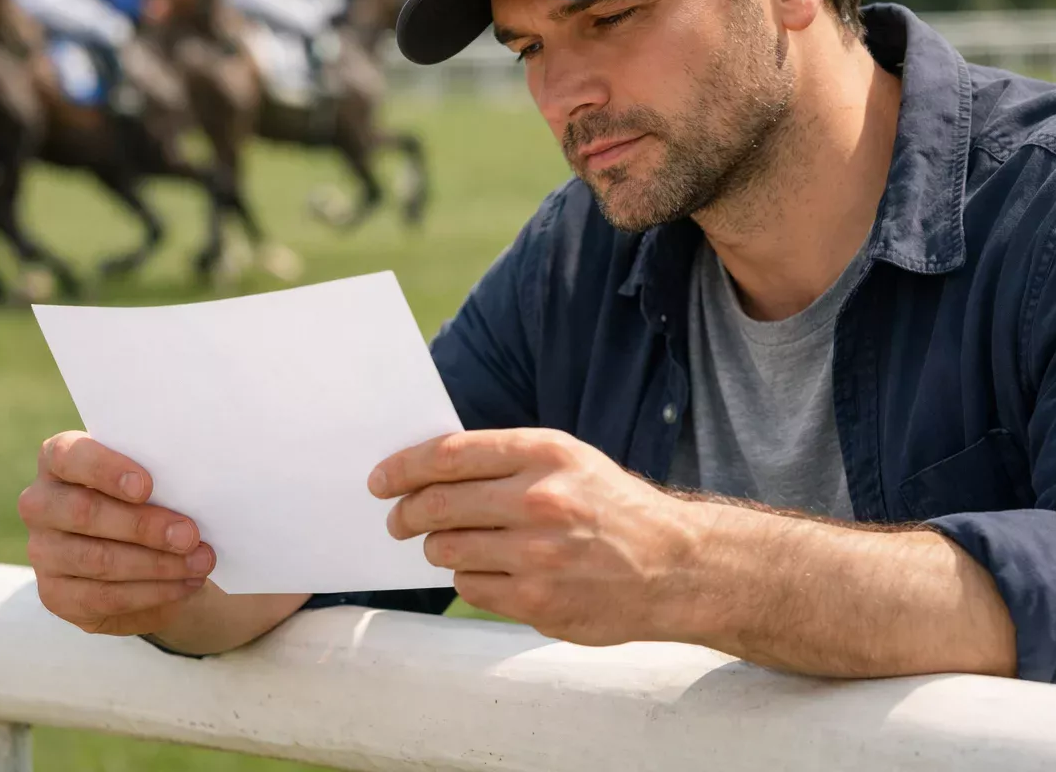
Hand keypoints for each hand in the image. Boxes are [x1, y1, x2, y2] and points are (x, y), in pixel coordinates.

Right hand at [18, 431, 213, 635]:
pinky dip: (152, 592)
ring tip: (200, 562)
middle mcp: (40, 504)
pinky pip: (103, 596)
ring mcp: (42, 551)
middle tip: (189, 535)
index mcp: (58, 460)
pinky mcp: (55, 594)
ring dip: (157, 564)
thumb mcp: (153, 482)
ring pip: (97, 559)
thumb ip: (160, 478)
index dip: (104, 469)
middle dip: (143, 526)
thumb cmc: (150, 501)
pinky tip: (184, 584)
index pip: (68, 456)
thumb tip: (194, 491)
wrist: (146, 557)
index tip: (146, 486)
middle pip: (83, 512)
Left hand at [369, 429, 706, 645]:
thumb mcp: (569, 461)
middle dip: (405, 513)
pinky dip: (470, 578)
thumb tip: (429, 471)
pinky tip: (492, 571)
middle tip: (397, 520)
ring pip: (447, 549)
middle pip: (438, 504)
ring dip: (438, 547)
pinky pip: (470, 587)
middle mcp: (540, 500)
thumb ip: (506, 461)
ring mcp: (538, 554)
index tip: (381, 480)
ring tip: (453, 545)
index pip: (450, 455)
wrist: (675, 565)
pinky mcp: (538, 601)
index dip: (404, 467)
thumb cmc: (611, 508)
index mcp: (544, 454)